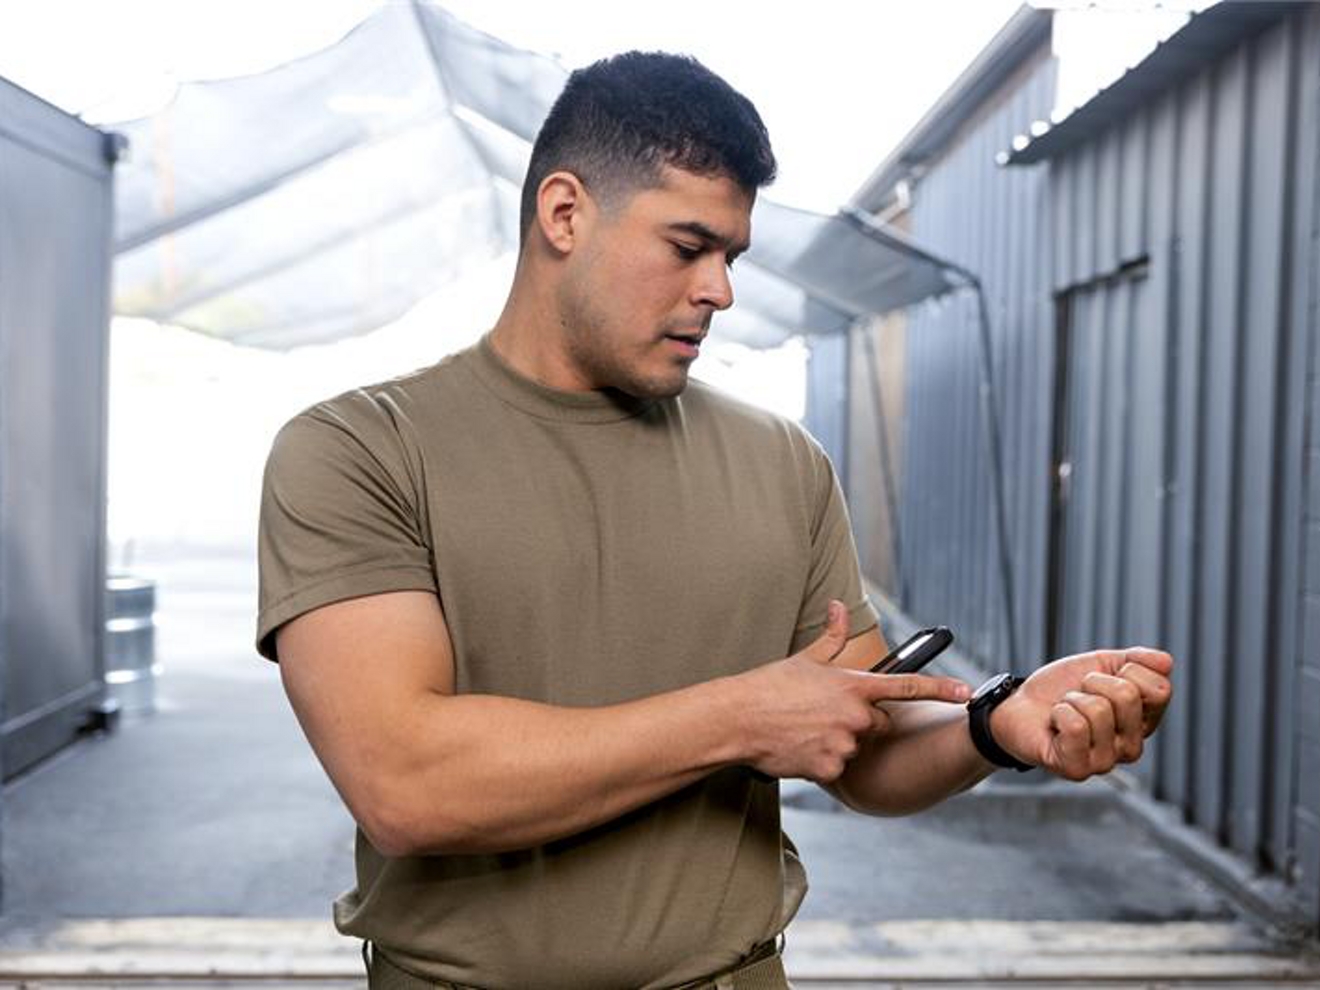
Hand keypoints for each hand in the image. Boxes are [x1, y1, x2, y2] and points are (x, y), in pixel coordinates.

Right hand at [736, 601, 971, 781]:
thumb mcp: (805, 658)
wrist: (737, 718)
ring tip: (803, 730)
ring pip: (854, 748)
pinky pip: (835, 768)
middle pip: (877, 725)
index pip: (906, 686)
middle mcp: (855, 715)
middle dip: (857, 722)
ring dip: (835, 742)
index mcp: (853, 685)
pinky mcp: (829, 767)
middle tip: (822, 715)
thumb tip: (840, 606)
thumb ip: (832, 635)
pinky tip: (798, 748)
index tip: (967, 692)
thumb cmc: (769, 685)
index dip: (940, 688)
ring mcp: (844, 743)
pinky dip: (820, 761)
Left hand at [989, 647, 1173, 780]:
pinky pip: (1076, 727)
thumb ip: (1136, 660)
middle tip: (1079, 694)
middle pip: (1128, 695)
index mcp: (1144, 721)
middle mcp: (1131, 746)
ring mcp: (1106, 762)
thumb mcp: (1100, 664)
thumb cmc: (1061, 688)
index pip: (1161, 688)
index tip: (1104, 678)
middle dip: (1094, 682)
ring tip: (1066, 710)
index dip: (1126, 670)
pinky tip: (1055, 725)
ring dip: (1072, 699)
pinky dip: (1059, 714)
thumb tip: (1166, 661)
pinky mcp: (1078, 770)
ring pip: (1099, 710)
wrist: (1018, 705)